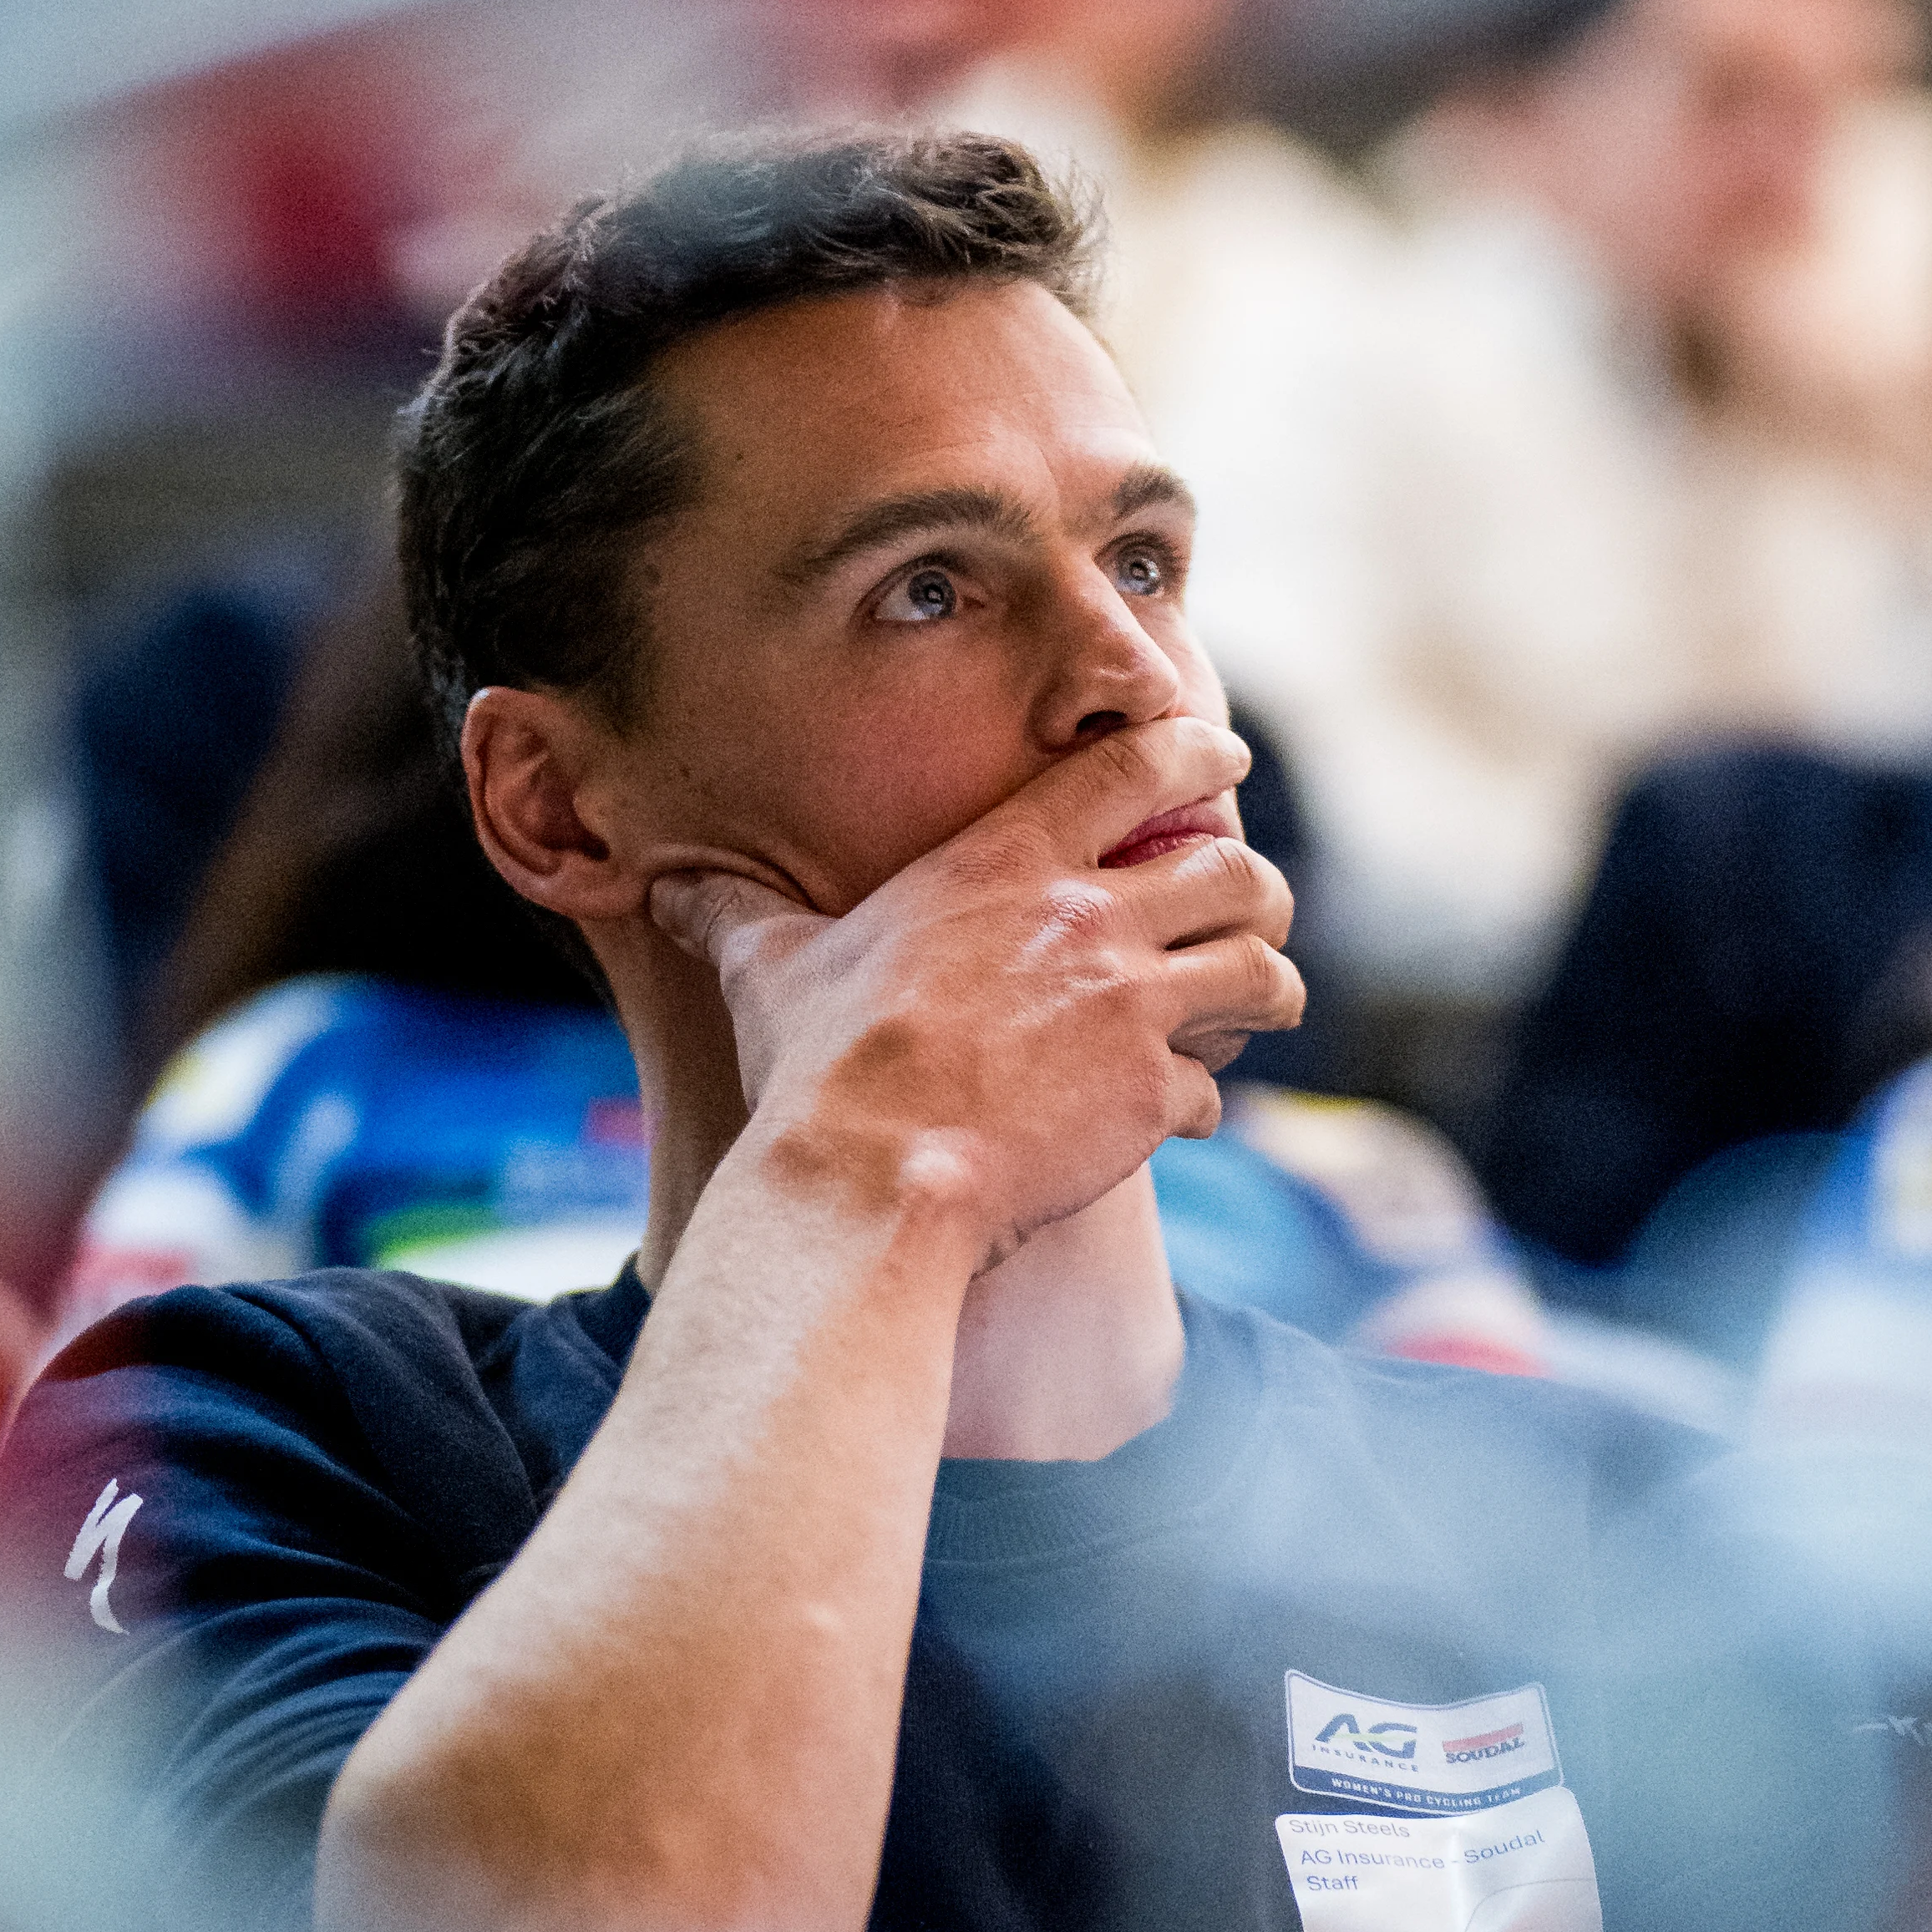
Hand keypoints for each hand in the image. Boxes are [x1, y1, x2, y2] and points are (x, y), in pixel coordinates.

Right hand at [647, 716, 1302, 1263]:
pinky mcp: (1151, 1097)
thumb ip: (734, 913)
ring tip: (1262, 1000)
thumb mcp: (769, 969)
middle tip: (1253, 908)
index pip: (1138, 766)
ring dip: (1269, 985)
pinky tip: (1189, 1113)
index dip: (1196, 754)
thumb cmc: (818, 1068)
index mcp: (1006, 864)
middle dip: (1257, 887)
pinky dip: (1209, 1097)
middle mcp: (1088, 922)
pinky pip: (1216, 1084)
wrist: (870, 1178)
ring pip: (1260, 968)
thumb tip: (662, 882)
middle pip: (1233, 868)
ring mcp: (1131, 1009)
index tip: (1223, 761)